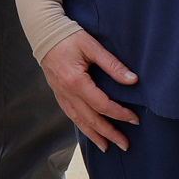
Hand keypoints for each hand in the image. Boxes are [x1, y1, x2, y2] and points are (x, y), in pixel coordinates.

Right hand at [39, 28, 141, 150]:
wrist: (43, 31)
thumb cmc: (69, 36)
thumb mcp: (92, 46)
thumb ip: (112, 64)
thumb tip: (133, 80)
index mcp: (76, 81)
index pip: (102, 105)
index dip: (120, 114)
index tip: (135, 119)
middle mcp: (67, 92)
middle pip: (90, 119)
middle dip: (109, 133)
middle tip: (125, 145)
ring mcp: (60, 93)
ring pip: (78, 120)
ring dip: (94, 135)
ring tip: (107, 147)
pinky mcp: (57, 92)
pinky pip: (70, 113)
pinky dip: (80, 125)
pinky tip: (88, 131)